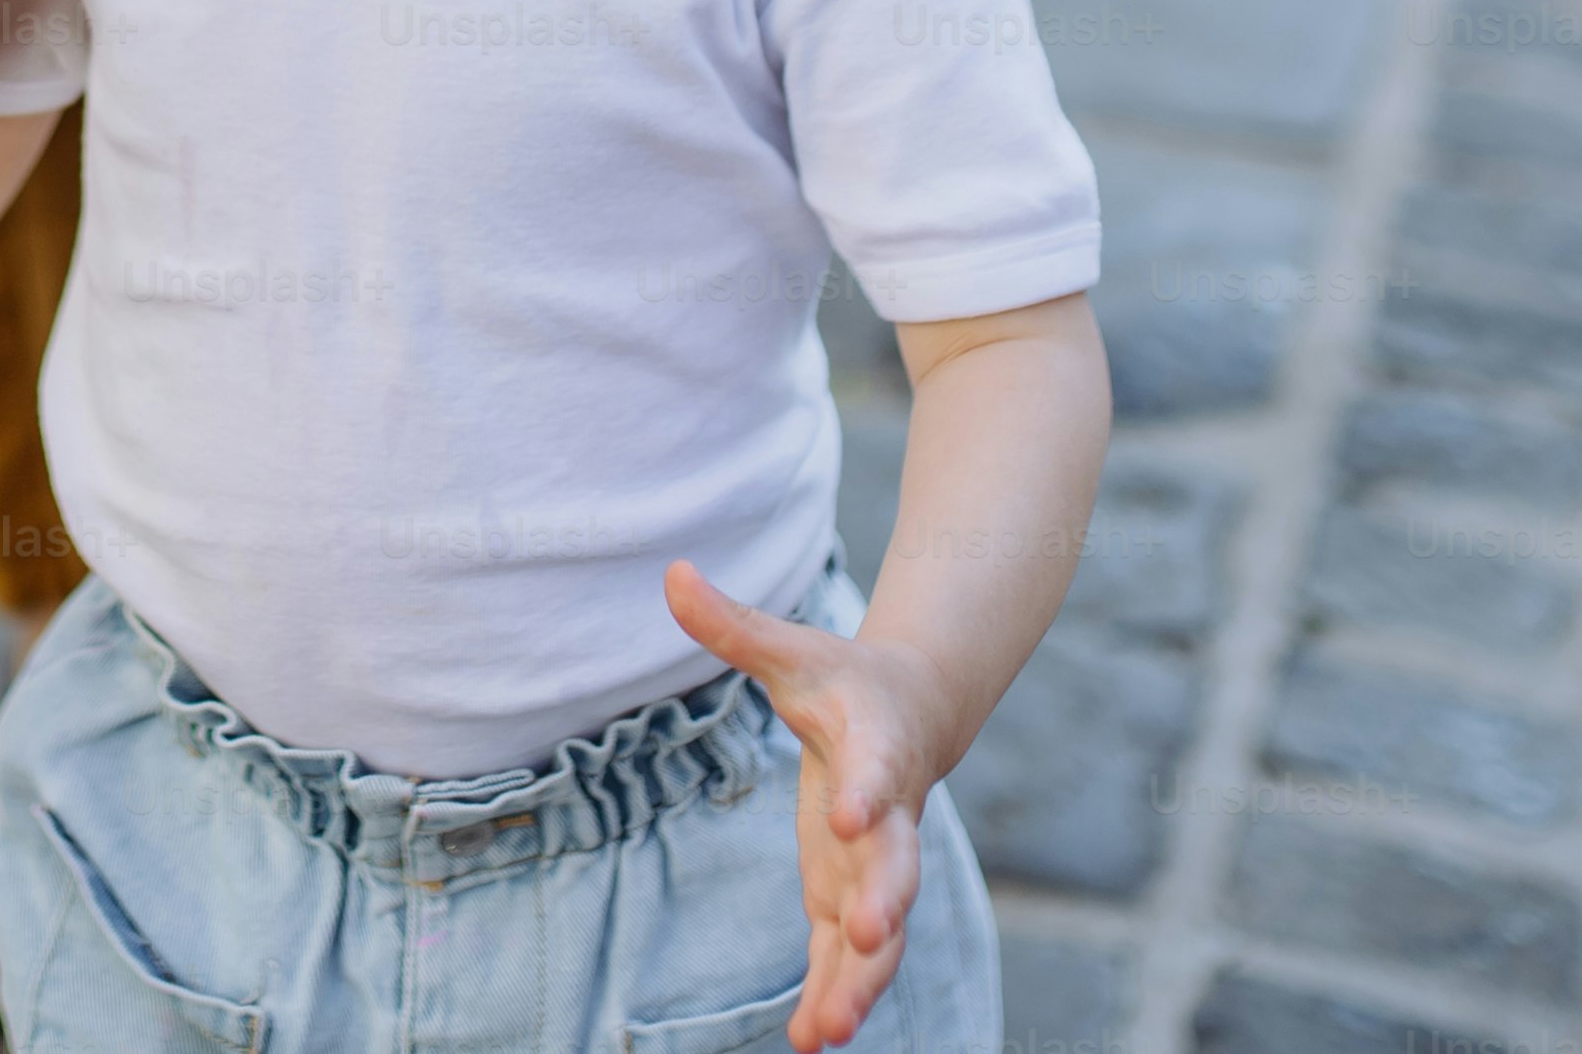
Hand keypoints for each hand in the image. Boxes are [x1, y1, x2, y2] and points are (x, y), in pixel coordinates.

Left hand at [665, 563, 951, 1051]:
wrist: (911, 715)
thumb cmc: (841, 681)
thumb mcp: (789, 649)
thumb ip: (731, 624)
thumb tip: (670, 573)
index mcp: (875, 749)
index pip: (872, 772)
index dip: (862, 793)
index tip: (846, 817)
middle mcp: (887, 819)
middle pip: (895, 867)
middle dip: (883, 904)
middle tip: (865, 936)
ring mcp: (876, 868)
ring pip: (882, 935)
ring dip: (859, 982)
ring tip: (827, 1032)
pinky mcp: (853, 898)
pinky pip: (851, 959)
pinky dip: (836, 996)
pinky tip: (811, 1041)